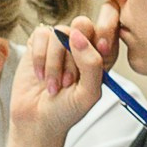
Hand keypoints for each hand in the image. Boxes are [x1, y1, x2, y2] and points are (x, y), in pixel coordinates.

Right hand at [10, 3, 119, 142]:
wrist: (37, 121)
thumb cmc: (67, 110)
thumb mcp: (88, 93)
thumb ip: (91, 64)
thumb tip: (78, 36)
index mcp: (100, 55)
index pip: (108, 28)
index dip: (105, 32)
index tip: (101, 50)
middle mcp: (80, 45)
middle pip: (82, 25)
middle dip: (75, 54)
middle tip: (69, 80)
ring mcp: (58, 43)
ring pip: (60, 33)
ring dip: (55, 64)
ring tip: (54, 86)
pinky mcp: (38, 43)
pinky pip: (41, 35)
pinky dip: (40, 58)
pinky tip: (40, 76)